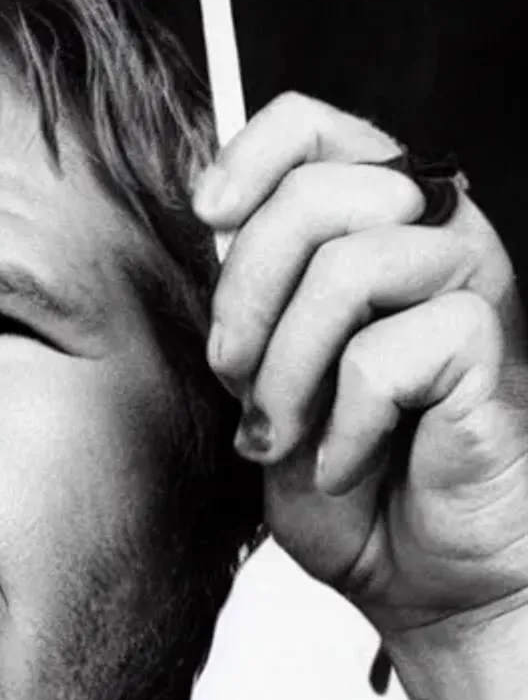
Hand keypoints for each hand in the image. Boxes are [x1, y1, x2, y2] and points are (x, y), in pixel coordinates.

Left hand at [193, 92, 527, 636]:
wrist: (419, 573)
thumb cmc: (352, 479)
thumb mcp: (268, 381)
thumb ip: (250, 302)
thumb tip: (215, 223)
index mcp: (373, 224)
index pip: (311, 126)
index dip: (247, 158)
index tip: (208, 217)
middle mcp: (429, 233)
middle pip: (312, 195)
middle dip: (247, 304)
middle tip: (240, 384)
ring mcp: (468, 283)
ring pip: (347, 270)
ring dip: (289, 377)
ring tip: (288, 438)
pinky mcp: (490, 345)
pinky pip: (384, 356)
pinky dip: (345, 430)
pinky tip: (349, 464)